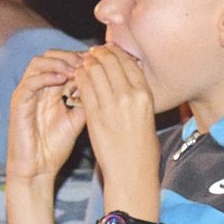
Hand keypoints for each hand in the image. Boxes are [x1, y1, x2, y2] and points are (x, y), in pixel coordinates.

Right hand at [6, 49, 87, 184]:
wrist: (37, 169)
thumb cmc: (56, 147)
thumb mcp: (78, 120)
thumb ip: (88, 101)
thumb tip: (106, 84)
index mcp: (52, 90)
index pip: (64, 61)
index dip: (80, 58)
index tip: (98, 62)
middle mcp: (38, 88)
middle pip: (50, 55)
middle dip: (70, 55)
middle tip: (87, 62)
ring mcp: (27, 94)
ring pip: (38, 63)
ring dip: (58, 62)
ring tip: (75, 69)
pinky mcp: (19, 103)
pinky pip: (30, 81)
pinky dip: (46, 76)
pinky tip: (63, 79)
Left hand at [75, 45, 159, 195]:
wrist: (131, 172)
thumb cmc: (142, 148)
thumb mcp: (147, 116)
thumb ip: (138, 96)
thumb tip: (128, 79)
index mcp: (145, 95)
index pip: (129, 62)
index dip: (116, 52)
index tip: (108, 51)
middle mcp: (130, 96)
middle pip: (111, 61)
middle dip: (100, 54)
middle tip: (92, 53)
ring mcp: (111, 105)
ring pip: (94, 70)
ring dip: (87, 63)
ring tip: (83, 63)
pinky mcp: (94, 115)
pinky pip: (83, 87)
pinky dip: (79, 78)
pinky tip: (76, 77)